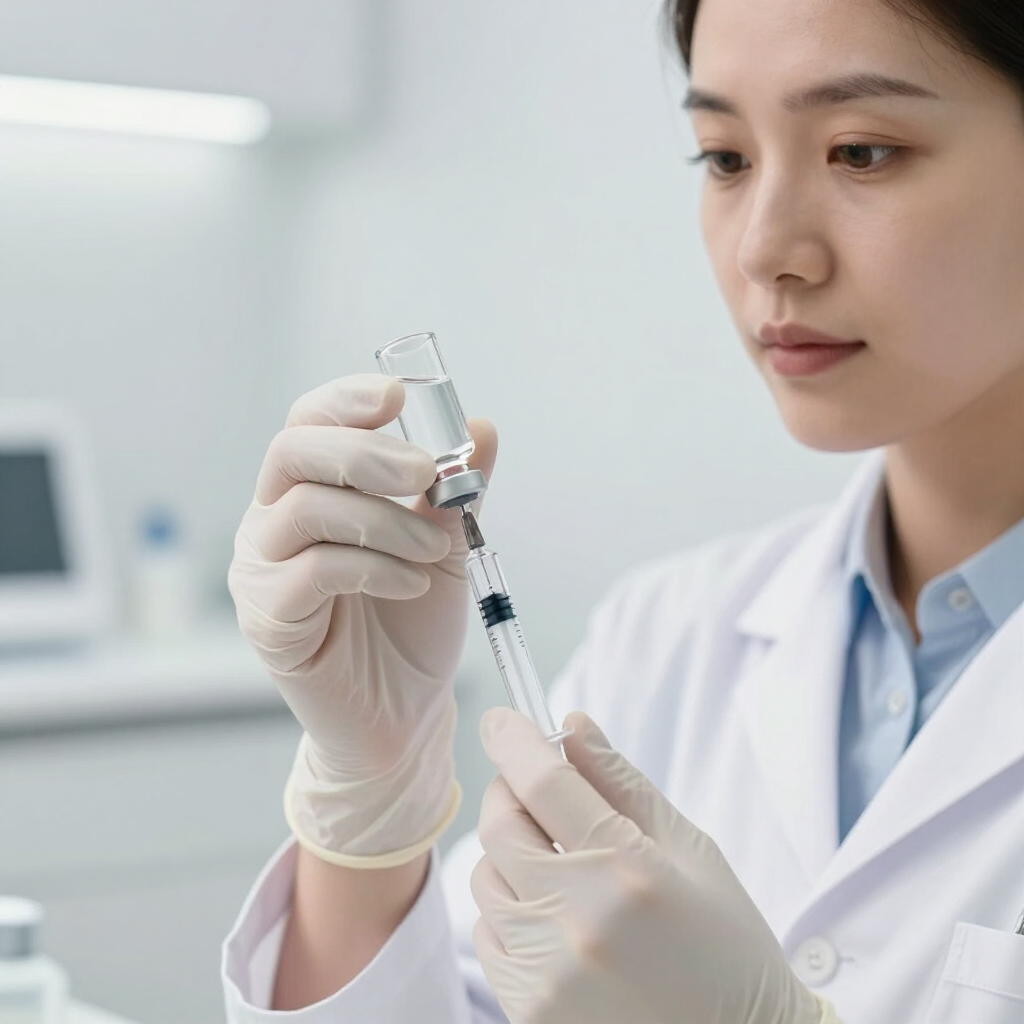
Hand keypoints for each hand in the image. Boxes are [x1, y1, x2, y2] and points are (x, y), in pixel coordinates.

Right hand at [228, 374, 496, 864]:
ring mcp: (261, 570)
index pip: (308, 424)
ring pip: (307, 509)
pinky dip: (375, 568)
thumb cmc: (414, 626)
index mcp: (309, 492)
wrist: (402, 714)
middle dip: (367, 452)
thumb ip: (457, 490)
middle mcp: (272, 522)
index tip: (398, 395)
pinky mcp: (267, 619)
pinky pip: (314, 571)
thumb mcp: (446, 546)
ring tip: (435, 551)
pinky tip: (412, 585)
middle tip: (427, 473)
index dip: (346, 401)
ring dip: (387, 521)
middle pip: (294, 452)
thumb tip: (482, 427)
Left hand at [471, 708, 840, 1023]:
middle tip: (533, 786)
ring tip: (557, 861)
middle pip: (502, 826)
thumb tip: (573, 724)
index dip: (514, 741)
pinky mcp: (529, 1010)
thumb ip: (623, 782)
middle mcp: (579, 922)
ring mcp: (548, 973)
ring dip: (509, 853)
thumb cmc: (726, 945)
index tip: (502, 720)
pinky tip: (553, 913)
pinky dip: (508, 909)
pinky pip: (488, 934)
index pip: (544, 783)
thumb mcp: (690, 849)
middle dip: (509, 791)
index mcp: (628, 871)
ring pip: (487, 879)